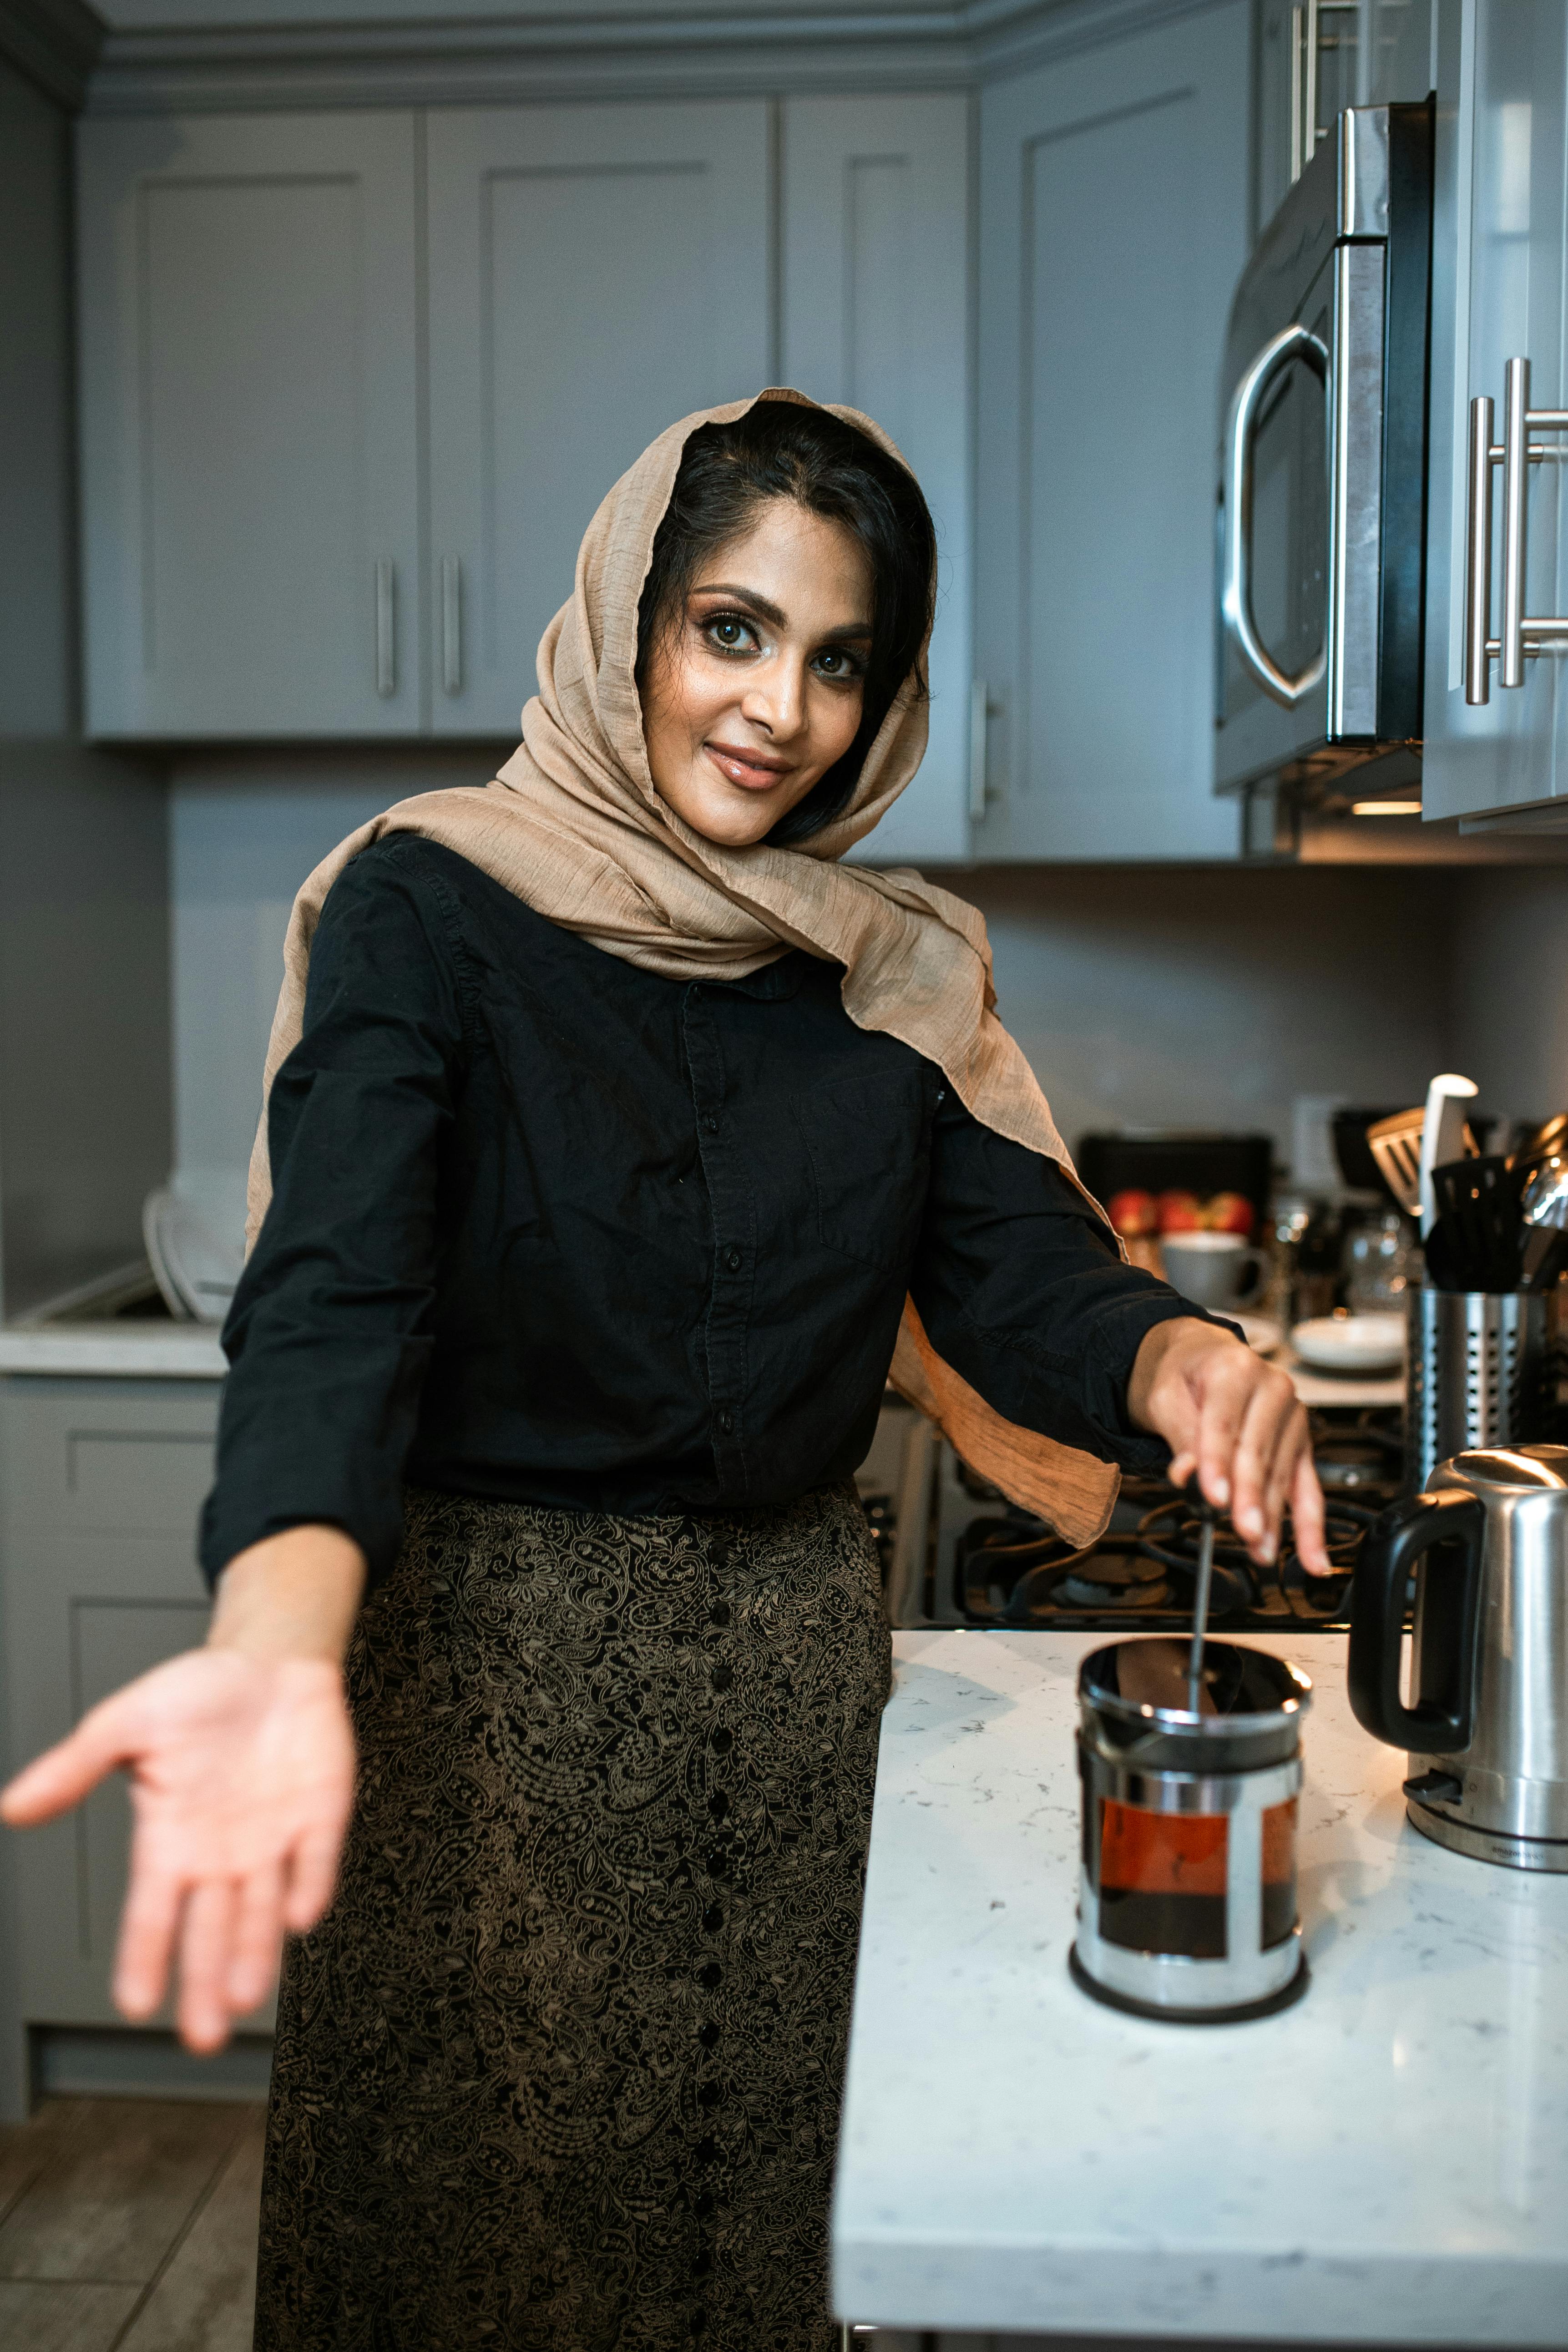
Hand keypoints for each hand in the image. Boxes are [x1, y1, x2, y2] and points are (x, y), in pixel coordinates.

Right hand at [0, 1524, 364, 2053]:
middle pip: (210, 1930)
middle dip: (206, 1981)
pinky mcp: (320, 1817)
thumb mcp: (125, 1722)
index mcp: (169, 1840)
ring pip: (262, 1910)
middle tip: (204, 2037)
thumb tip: (11, 1807)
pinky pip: (316, 1859)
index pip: (152, 1911)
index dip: (145, 1955)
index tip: (137, 2004)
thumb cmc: (197, 1692)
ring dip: (256, 1952)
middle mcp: (220, 1855)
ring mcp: (272, 1840)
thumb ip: (74, 1768)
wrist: (268, 1658)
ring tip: (247, 1996)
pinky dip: (309, 1885)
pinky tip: (300, 1915)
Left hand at [1128, 1318, 1330, 1575]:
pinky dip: (1309, 1525)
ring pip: (1281, 1475)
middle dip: (1250, 1497)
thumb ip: (1180, 1434)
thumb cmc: (1185, 1377)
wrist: (1204, 1358)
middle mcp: (1272, 1388)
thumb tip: (1189, 1473)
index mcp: (1234, 1368)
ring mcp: (1291, 1416)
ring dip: (1273, 1518)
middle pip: (1258, 1452)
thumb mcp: (1166, 1396)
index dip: (1218, 1463)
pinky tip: (1312, 1556)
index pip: (1224, 1423)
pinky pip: (1307, 1487)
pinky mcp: (1300, 1442)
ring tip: (1262, 1551)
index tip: (1214, 1497)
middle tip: (1244, 1530)